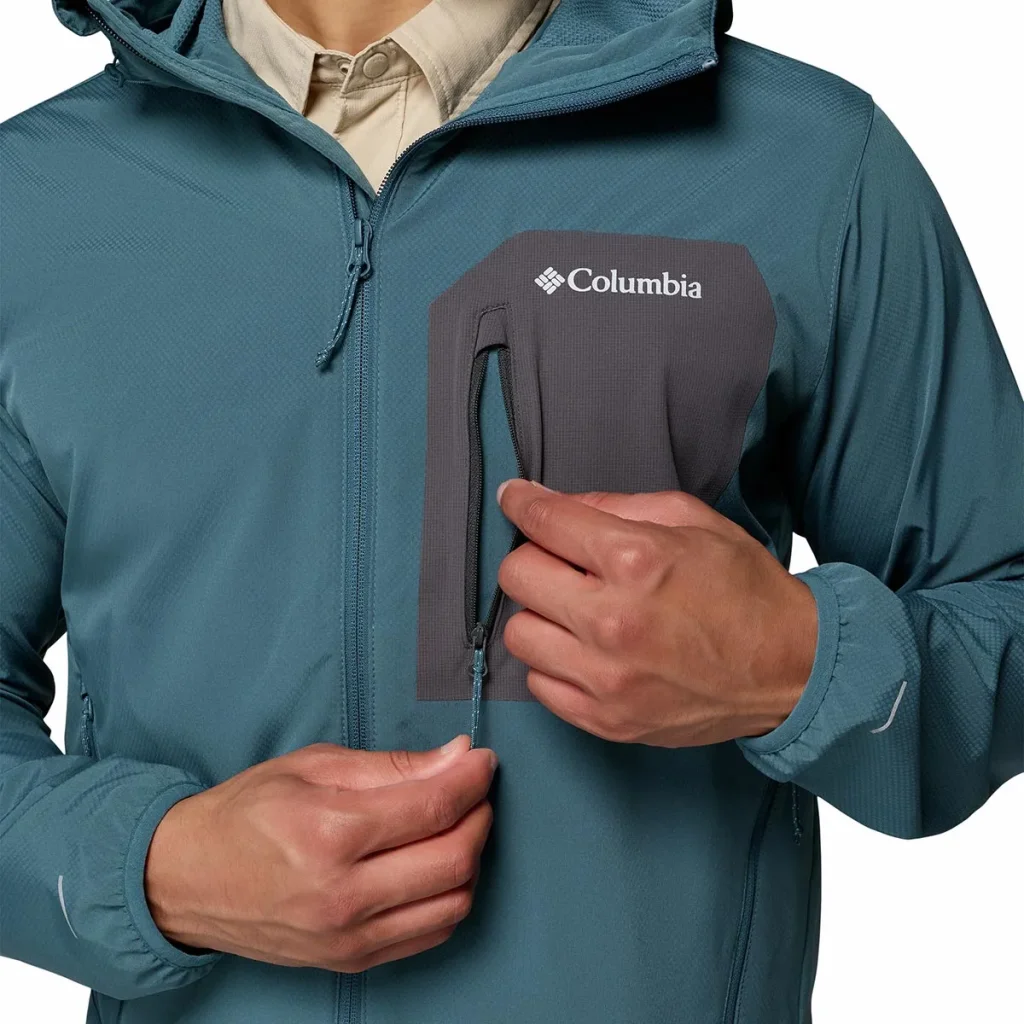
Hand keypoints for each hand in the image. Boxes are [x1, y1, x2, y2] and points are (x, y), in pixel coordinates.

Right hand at [145, 736, 495, 971]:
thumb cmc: (246, 812)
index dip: (472, 779)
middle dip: (480, 816)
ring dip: (471, 859)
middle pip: (454, 859)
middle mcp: (343, 894)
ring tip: (457, 825)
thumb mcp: (314, 766)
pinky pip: (430, 934)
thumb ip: (393, 766)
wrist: (185, 879)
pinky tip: (437, 866)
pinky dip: (449, 897)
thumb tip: (457, 757)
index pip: (433, 807)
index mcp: (330, 833)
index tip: (483, 760)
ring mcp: (348, 936)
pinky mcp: (351, 960)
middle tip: (474, 790)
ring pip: (452, 903)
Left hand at [496, 481, 816, 746]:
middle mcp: (613, 621)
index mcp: (637, 560)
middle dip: (534, 557)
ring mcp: (607, 679)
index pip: (544, 522)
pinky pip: (539, 683)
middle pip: (517, 576)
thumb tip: (558, 505)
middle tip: (561, 560)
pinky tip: (586, 649)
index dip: (521, 502)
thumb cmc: (745, 590)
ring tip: (577, 610)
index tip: (515, 498)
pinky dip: (554, 661)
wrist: (792, 670)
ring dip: (541, 613)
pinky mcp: (607, 721)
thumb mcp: (692, 520)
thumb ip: (617, 506)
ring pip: (519, 633)